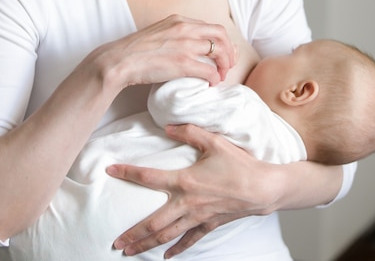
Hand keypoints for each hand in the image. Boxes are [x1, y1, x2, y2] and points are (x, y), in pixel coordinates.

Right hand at [94, 14, 235, 88]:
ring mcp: (185, 45)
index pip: (210, 27)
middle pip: (220, 35)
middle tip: (228, 64)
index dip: (220, 41)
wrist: (119, 60)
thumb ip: (174, 34)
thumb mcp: (158, 32)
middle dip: (229, 50)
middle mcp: (185, 29)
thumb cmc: (135, 50)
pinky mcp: (183, 63)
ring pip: (219, 51)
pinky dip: (215, 78)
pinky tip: (211, 83)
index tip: (221, 52)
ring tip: (221, 75)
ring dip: (224, 65)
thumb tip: (187, 44)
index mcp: (179, 20)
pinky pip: (210, 70)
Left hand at [107, 124, 276, 257]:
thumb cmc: (239, 163)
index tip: (110, 170)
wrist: (262, 188)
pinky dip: (176, 250)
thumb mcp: (214, 141)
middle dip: (132, 233)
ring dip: (146, 245)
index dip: (128, 173)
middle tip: (114, 242)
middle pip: (153, 223)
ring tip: (129, 252)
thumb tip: (167, 127)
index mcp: (185, 181)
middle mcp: (187, 203)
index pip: (149, 178)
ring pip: (166, 236)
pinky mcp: (209, 224)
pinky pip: (189, 240)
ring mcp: (197, 217)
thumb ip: (189, 132)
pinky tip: (166, 257)